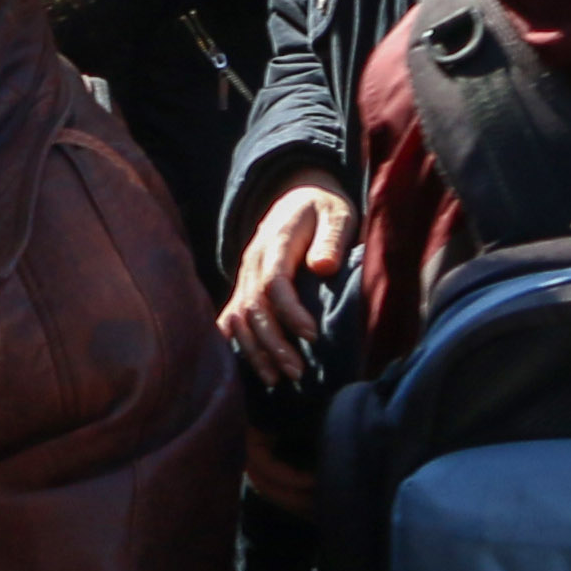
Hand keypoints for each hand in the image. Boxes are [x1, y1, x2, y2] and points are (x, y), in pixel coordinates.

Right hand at [220, 179, 353, 384]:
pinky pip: (232, 316)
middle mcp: (253, 260)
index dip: (290, 312)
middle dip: (272, 342)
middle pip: (253, 306)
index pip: (274, 282)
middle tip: (297, 371)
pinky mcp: (245, 284)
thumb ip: (332, 238)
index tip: (312, 335)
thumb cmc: (324, 208)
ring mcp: (245, 273)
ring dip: (255, 349)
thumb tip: (323, 267)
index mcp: (276, 242)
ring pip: (239, 316)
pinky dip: (237, 341)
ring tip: (277, 378)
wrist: (299, 192)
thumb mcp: (337, 214)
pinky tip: (249, 367)